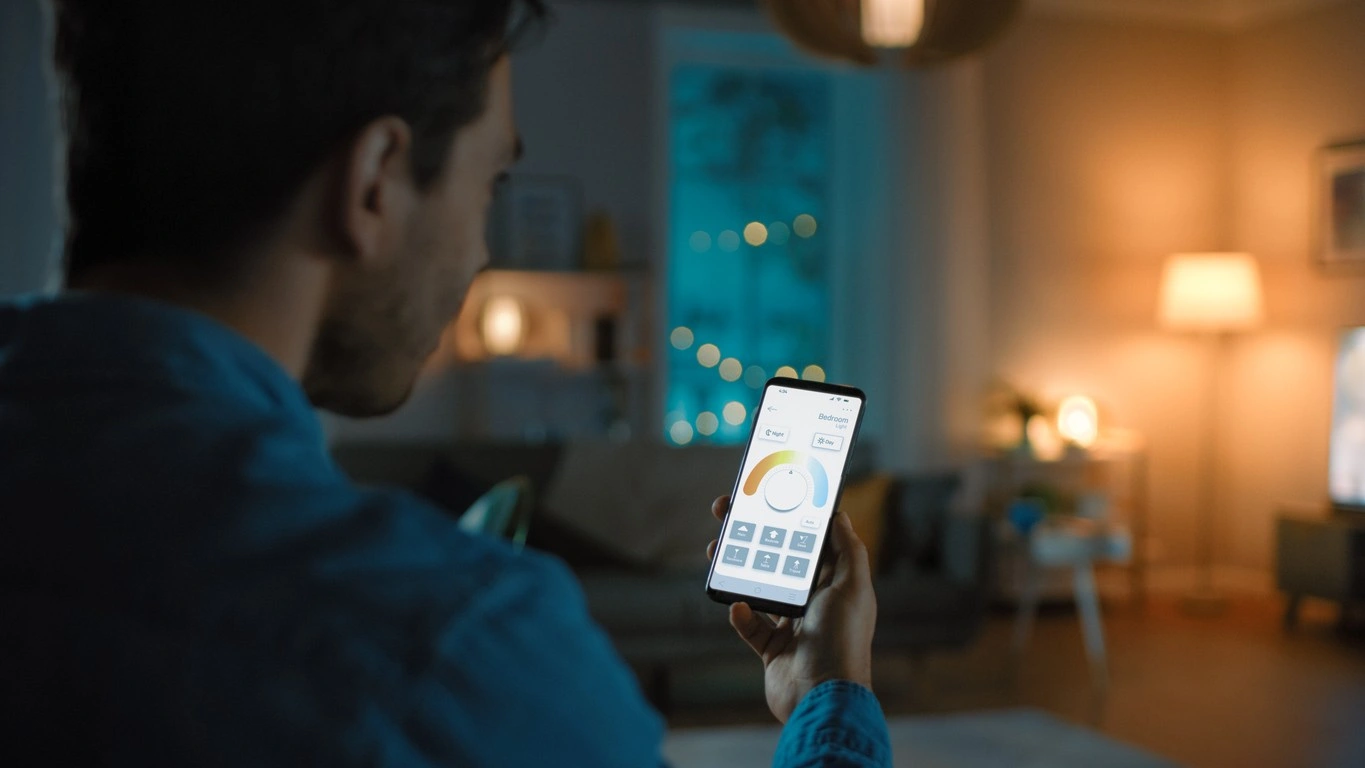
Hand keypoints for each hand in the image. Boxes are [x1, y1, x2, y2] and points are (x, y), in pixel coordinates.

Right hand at [706, 495, 876, 722]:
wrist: (821, 698)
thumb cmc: (842, 641)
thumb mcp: (853, 588)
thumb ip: (848, 551)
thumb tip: (840, 515)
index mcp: (835, 584)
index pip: (811, 541)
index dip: (790, 517)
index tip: (768, 495)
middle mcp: (814, 602)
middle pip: (779, 559)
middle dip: (754, 536)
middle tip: (727, 513)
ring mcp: (792, 626)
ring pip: (760, 588)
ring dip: (738, 568)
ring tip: (716, 549)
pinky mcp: (772, 649)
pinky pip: (750, 625)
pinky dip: (741, 616)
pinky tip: (737, 606)